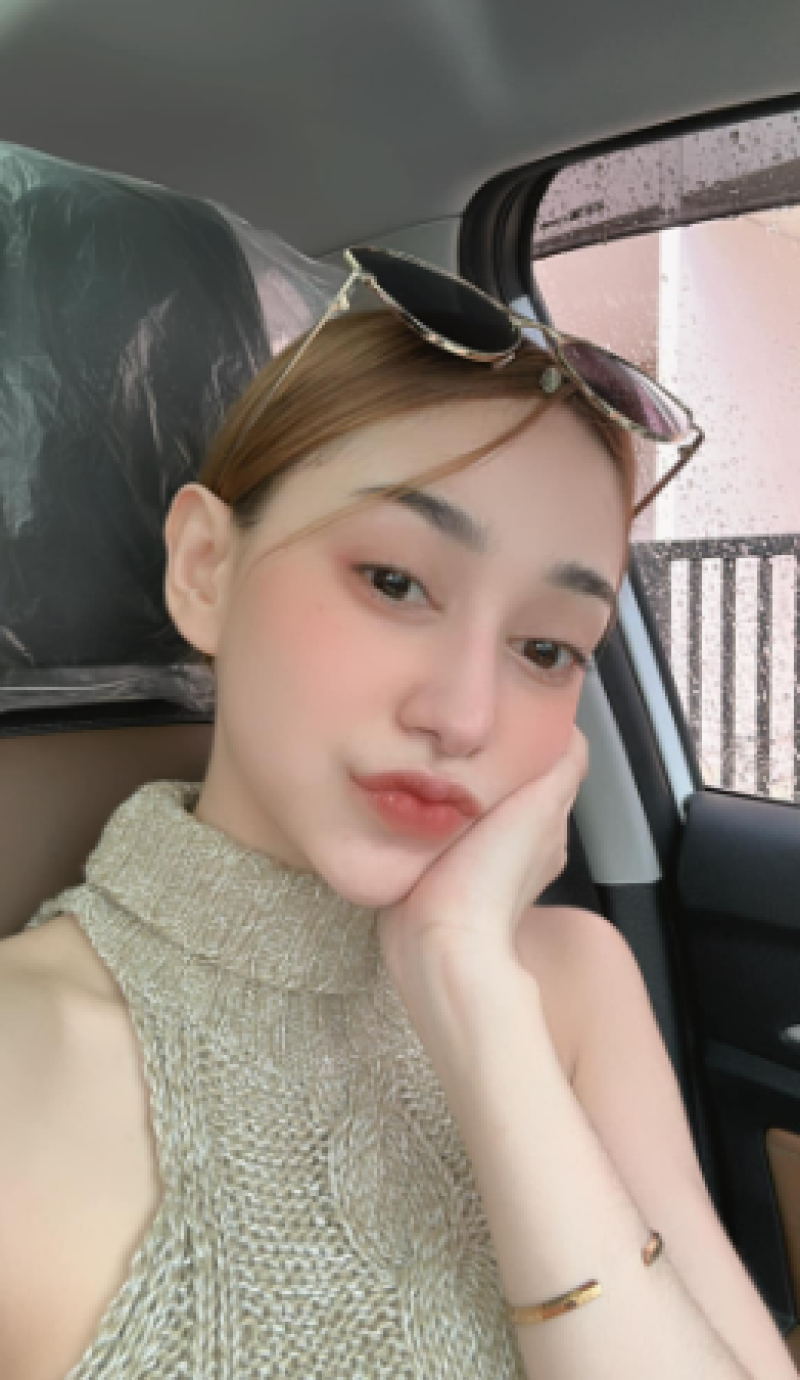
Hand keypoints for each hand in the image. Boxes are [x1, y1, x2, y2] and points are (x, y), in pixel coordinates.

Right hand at [377, 725, 587, 989]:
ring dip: (464, 782)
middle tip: (468, 722)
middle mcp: (521, 845)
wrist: (439, 942)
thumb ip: (561, 769)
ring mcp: (479, 860)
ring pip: (478, 804)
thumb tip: (572, 729)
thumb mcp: (541, 807)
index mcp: (548, 827)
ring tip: (438, 750)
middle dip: (496, 755)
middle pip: (513, 784)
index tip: (509, 707)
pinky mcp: (441, 872)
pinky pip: (444, 827)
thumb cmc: (492, 874)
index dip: (536, 737)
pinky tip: (419, 794)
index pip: (551, 770)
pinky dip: (438, 808)